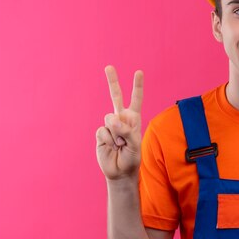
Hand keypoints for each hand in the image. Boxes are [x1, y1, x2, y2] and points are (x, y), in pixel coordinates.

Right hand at [96, 65, 143, 180]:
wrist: (119, 171)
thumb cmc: (132, 158)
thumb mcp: (135, 145)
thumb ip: (126, 131)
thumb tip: (112, 121)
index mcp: (133, 119)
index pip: (136, 99)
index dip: (137, 86)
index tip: (138, 72)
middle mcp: (121, 119)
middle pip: (116, 96)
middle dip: (112, 81)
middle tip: (109, 67)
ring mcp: (110, 125)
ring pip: (110, 119)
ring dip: (116, 133)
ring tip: (120, 145)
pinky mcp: (100, 133)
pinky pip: (103, 130)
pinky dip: (108, 140)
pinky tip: (111, 147)